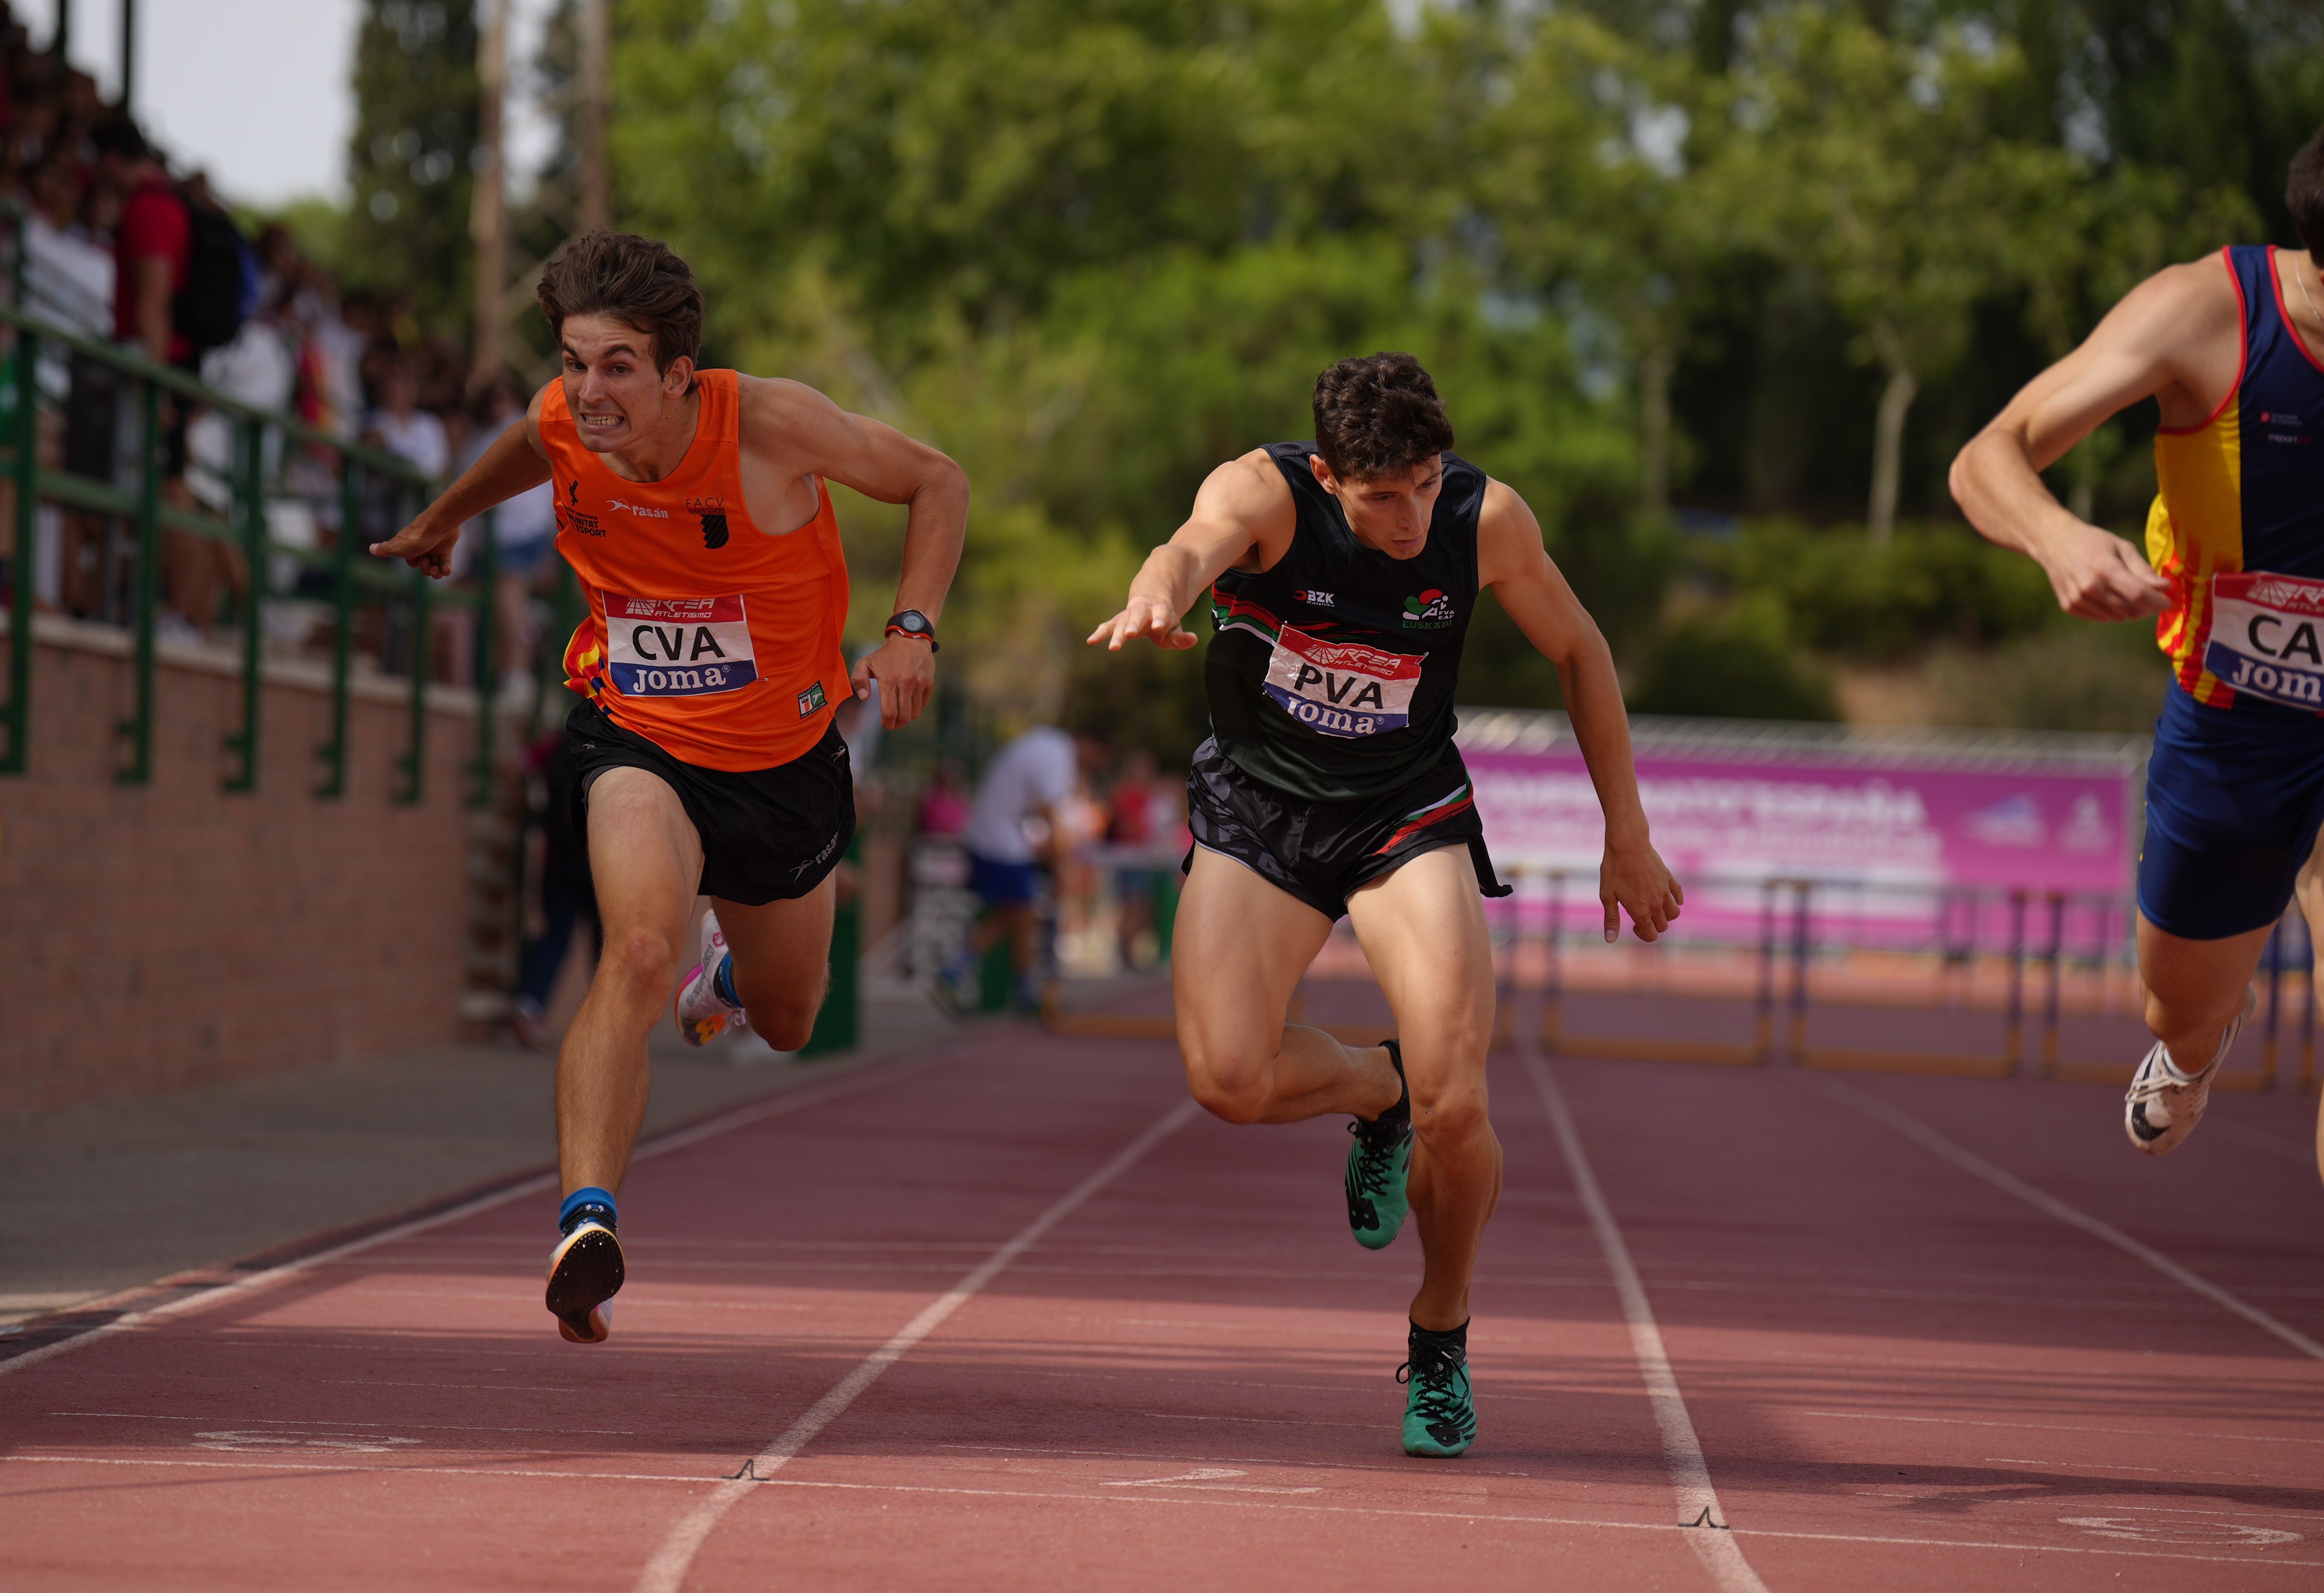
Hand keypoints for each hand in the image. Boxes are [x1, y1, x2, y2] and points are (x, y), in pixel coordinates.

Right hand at [369, 513, 460, 579]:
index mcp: (409, 546)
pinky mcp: (446, 548)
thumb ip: (384, 549)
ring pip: (435, 567)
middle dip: (425, 569)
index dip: (414, 564)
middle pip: (423, 566)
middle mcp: (421, 547)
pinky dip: (446, 569)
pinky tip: (446, 570)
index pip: (411, 561)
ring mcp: (434, 548)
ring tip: (438, 570)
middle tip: (427, 562)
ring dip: (436, 573)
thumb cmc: (416, 537)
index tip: (416, 561)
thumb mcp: (397, 546)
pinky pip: (446, 563)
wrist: (438, 526)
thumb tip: (371, 548)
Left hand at [852, 635, 933, 728]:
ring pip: (914, 713)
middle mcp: (906, 683)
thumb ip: (858, 679)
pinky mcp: (929, 683)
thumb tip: (864, 697)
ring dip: (907, 717)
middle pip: (904, 716)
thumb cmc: (885, 654)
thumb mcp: (865, 662)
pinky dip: (916, 708)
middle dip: (897, 724)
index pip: (890, 712)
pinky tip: (909, 703)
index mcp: (889, 680)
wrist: (910, 638)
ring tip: (900, 713)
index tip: (885, 724)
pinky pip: (923, 704)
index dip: (887, 723)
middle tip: (892, 723)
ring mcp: (920, 683)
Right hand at [1086, 593, 1197, 651]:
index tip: (1158, 626)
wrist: (1151, 595)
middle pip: (1138, 616)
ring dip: (1117, 633)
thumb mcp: (1174, 627)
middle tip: (1130, 633)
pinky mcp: (1119, 620)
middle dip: (1134, 624)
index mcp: (1160, 610)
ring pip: (1122, 621)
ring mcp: (1129, 614)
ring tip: (1114, 647)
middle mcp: (1143, 610)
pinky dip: (1100, 633)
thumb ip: (1181, 637)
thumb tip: (1193, 639)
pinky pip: (1108, 626)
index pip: (1161, 615)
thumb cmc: (1163, 618)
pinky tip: (1091, 641)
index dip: (1159, 620)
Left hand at [1601, 837, 1682, 943]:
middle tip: (1640, 915)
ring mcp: (1665, 891)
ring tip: (1653, 907)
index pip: (1651, 935)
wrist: (1628, 844)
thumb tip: (1610, 940)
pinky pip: (1679, 895)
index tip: (1633, 925)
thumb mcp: (1607, 896)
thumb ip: (1611, 919)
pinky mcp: (1668, 878)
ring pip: (1675, 913)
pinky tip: (1666, 897)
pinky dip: (1676, 900)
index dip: (1642, 935)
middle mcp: (1656, 904)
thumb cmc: (1614, 869)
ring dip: (1666, 915)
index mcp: (1640, 911)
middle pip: (1663, 926)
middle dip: (1653, 926)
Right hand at [2036, 519, 2170, 621]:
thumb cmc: (2092, 541)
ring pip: (2117, 617)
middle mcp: (2089, 588)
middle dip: (2146, 607)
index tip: (2168, 601)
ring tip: (2128, 594)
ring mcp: (2077, 599)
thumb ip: (2143, 569)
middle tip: (2150, 597)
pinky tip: (2109, 596)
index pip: (2139, 594)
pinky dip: (2112, 611)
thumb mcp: (2122, 547)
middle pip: (2130, 610)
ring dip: (2129, 610)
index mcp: (2105, 569)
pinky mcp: (2070, 606)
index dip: (2158, 601)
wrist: (2054, 543)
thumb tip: (2165, 587)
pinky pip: (2102, 618)